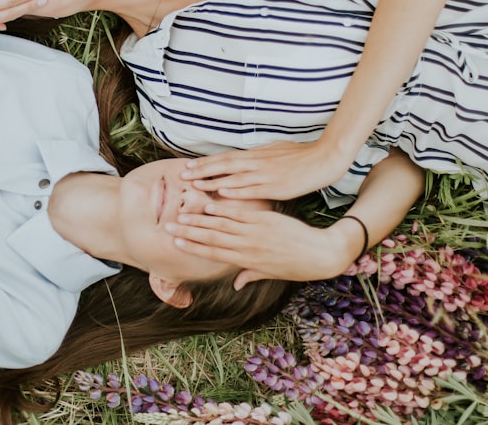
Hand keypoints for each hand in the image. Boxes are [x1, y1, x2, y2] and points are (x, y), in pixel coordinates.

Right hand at [165, 202, 351, 284]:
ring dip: (199, 219)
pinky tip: (208, 203)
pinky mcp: (265, 219)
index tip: (174, 244)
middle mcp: (247, 246)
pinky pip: (239, 212)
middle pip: (211, 238)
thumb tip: (235, 284)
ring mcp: (255, 231)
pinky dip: (223, 208)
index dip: (192, 248)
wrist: (320, 254)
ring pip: (221, 224)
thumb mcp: (271, 274)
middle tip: (167, 227)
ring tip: (181, 214)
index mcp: (246, 260)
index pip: (213, 253)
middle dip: (187, 233)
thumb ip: (250, 274)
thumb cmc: (296, 266)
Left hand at [181, 139, 350, 200]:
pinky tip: (222, 194)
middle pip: (224, 165)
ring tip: (195, 186)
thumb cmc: (300, 155)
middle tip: (183, 175)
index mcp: (256, 155)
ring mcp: (265, 174)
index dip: (206, 162)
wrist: (324, 159)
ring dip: (213, 181)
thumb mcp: (275, 151)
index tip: (188, 165)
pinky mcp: (275, 186)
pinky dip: (236, 191)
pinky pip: (252, 189)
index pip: (225, 157)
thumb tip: (244, 158)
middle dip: (202, 170)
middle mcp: (256, 163)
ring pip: (233, 177)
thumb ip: (258, 157)